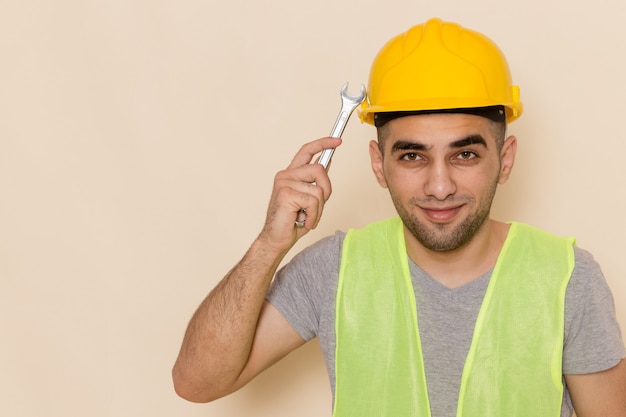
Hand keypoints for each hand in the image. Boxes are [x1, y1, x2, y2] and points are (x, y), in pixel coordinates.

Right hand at [258, 137, 341, 252]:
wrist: (277, 239)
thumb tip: (326, 162)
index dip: (323, 143)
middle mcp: (286, 175)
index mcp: (291, 174)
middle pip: (319, 169)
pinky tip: (303, 220)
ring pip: (318, 190)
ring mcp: (284, 183)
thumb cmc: (292, 221)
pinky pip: (313, 202)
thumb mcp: (309, 198)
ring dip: (318, 209)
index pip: (307, 151)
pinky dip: (313, 215)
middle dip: (326, 190)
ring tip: (306, 217)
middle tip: (317, 207)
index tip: (337, 140)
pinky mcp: (286, 194)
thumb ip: (315, 181)